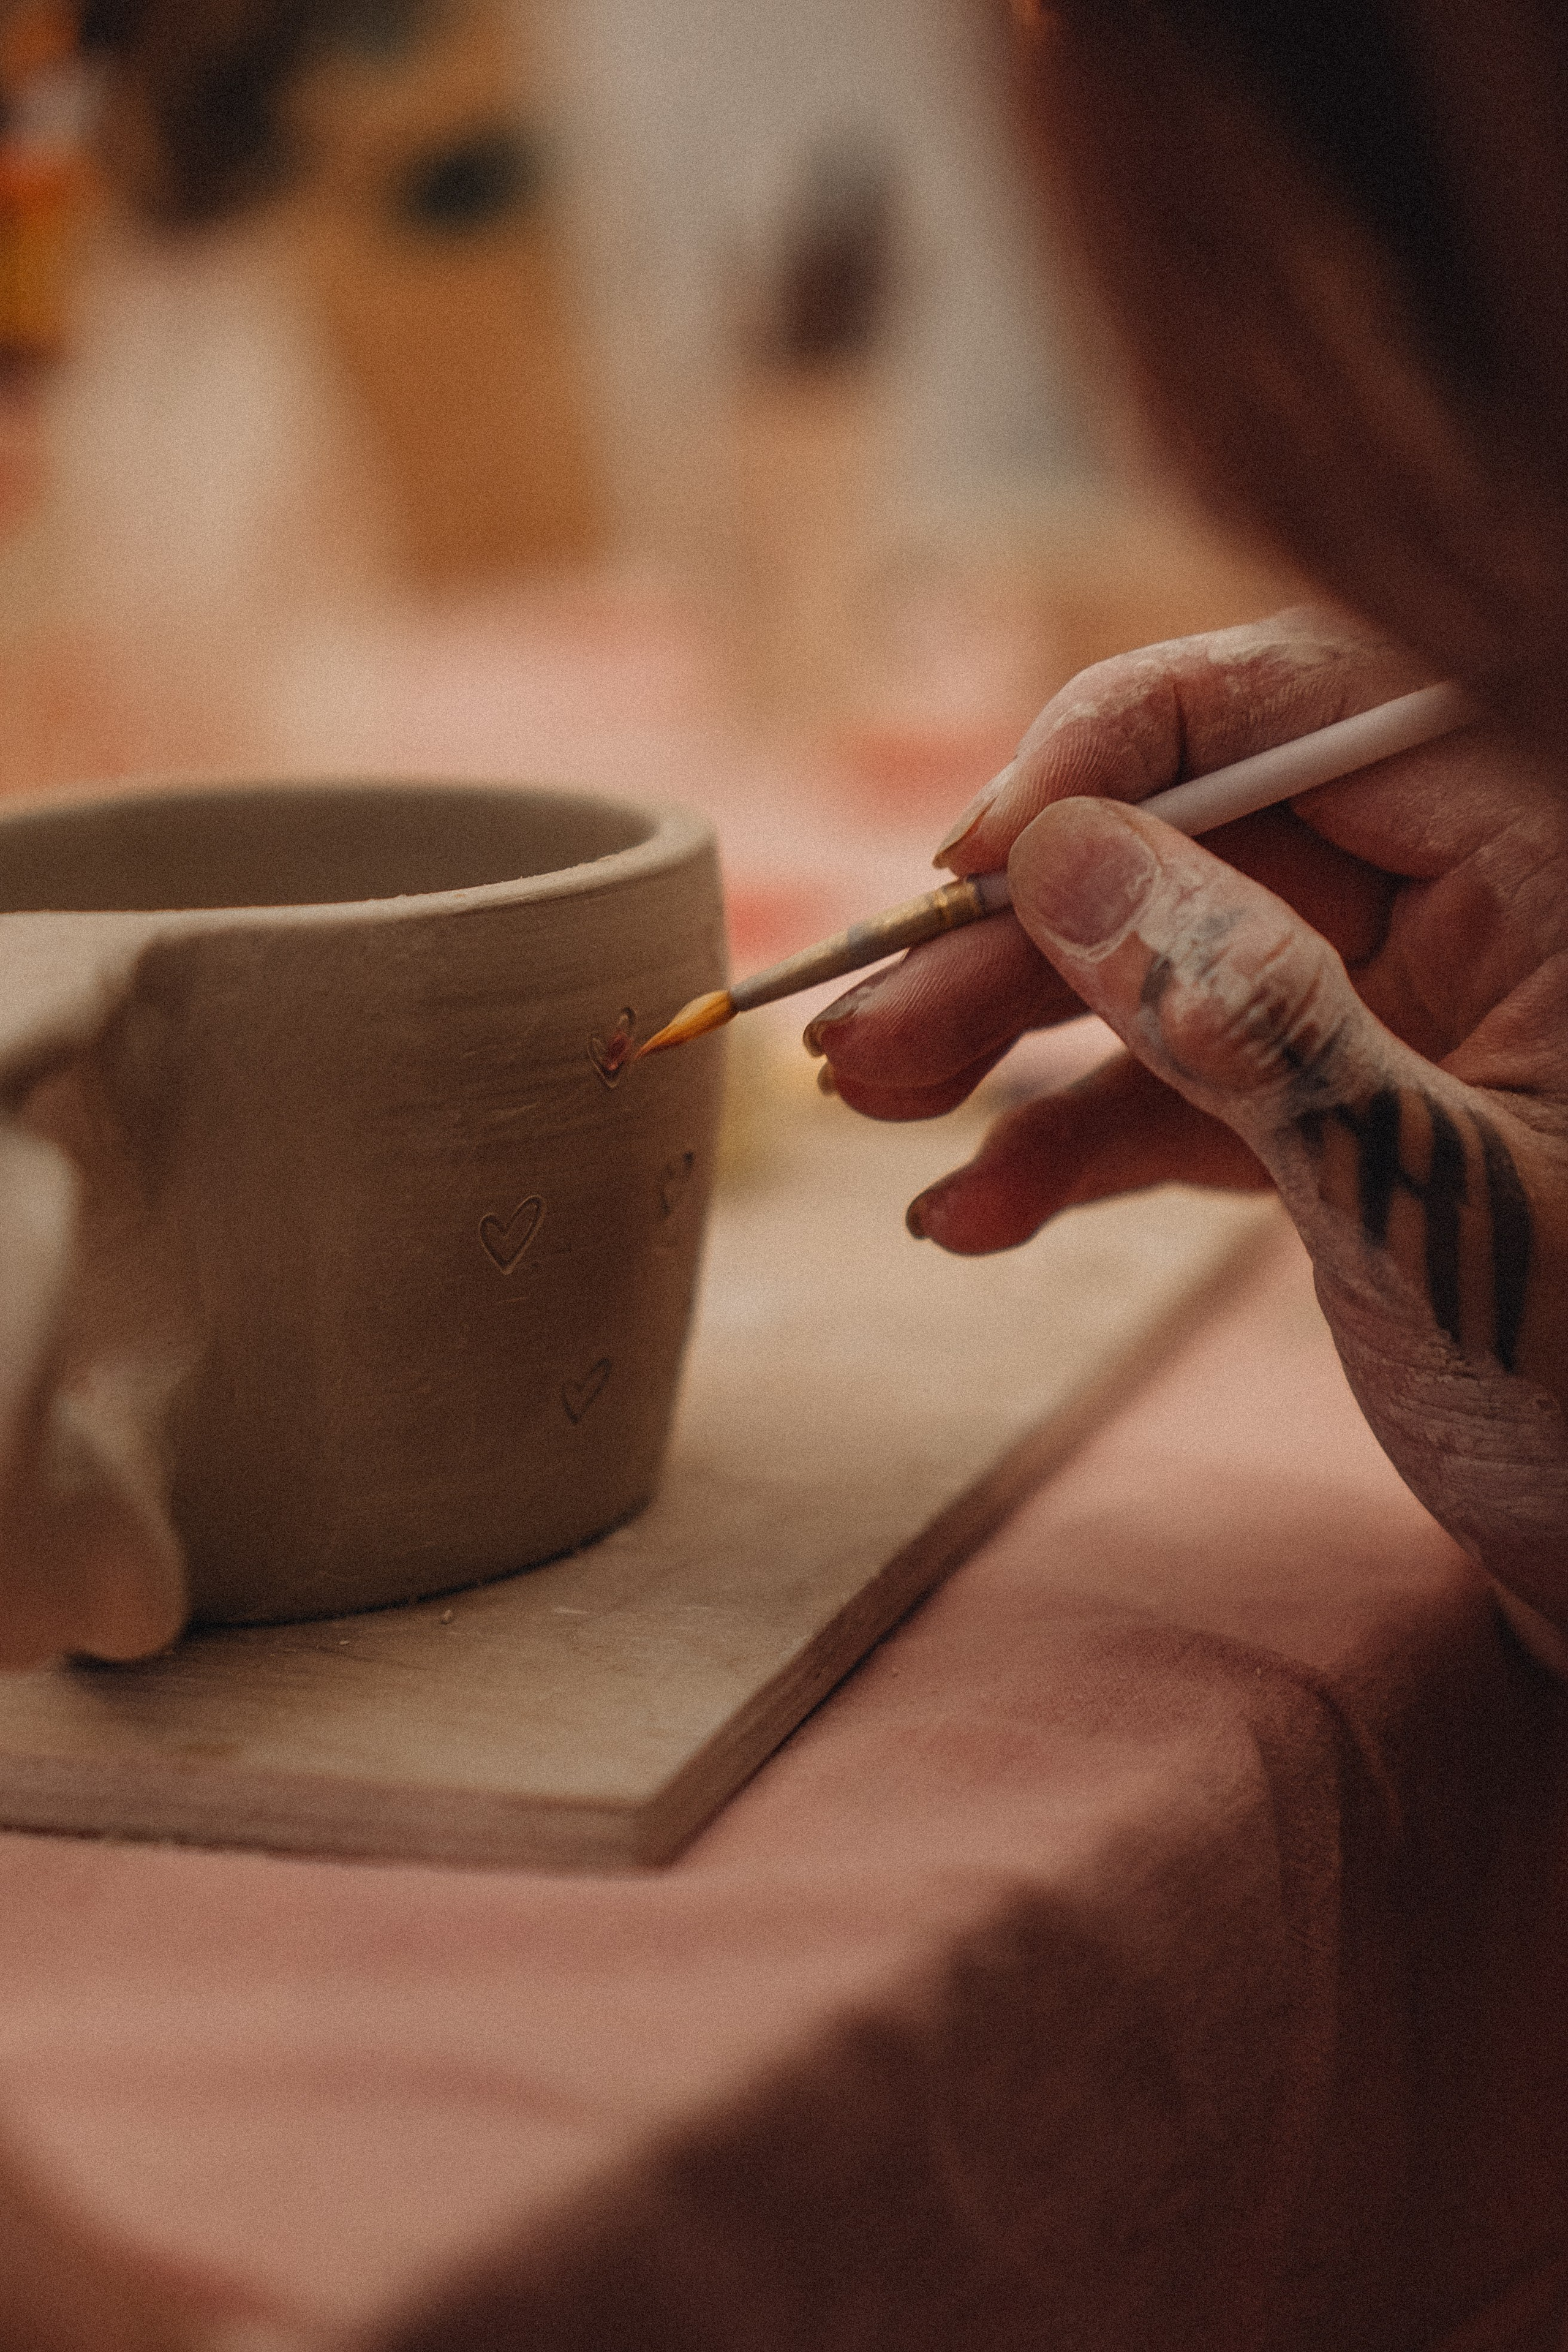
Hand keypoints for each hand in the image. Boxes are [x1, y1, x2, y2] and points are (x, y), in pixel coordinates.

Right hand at [808, 609, 1567, 1640]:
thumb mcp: (1420, 1195)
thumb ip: (1250, 1017)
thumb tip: (1060, 856)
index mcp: (1541, 861)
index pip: (1311, 705)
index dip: (1123, 745)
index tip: (977, 848)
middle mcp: (1464, 908)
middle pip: (1199, 843)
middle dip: (1021, 934)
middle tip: (868, 1028)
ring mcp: (1392, 1012)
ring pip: (1164, 962)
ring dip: (1006, 1033)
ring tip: (871, 1099)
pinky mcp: (1330, 1113)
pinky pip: (1177, 1089)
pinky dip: (1068, 1146)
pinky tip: (971, 1210)